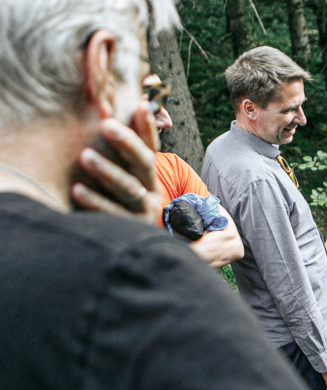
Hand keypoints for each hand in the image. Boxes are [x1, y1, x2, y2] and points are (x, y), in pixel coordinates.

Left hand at [71, 102, 161, 224]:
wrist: (136, 246)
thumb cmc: (122, 203)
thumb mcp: (127, 178)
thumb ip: (124, 151)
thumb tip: (121, 111)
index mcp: (149, 176)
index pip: (150, 147)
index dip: (147, 128)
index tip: (139, 105)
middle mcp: (150, 191)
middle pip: (144, 164)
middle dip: (127, 144)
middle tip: (106, 125)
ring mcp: (142, 211)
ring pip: (128, 189)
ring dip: (108, 171)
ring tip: (85, 156)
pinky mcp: (129, 229)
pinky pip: (112, 214)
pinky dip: (95, 202)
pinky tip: (77, 190)